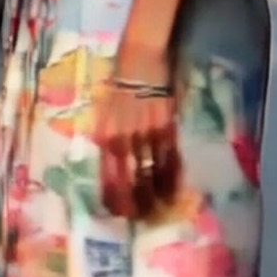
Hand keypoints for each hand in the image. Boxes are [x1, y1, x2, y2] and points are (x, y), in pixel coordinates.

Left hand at [94, 49, 180, 219]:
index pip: (107, 173)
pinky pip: (169, 156)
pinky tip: (173, 189)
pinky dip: (171, 175)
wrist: (140, 57)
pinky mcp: (166, 125)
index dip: (112, 195)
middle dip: (133, 201)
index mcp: (105, 133)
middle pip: (128, 177)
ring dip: (153, 194)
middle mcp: (124, 137)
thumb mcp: (103, 110)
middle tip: (138, 219)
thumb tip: (110, 159)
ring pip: (150, 171)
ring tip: (156, 211)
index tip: (115, 212)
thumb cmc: (118, 81)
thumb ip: (107, 135)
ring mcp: (146, 132)